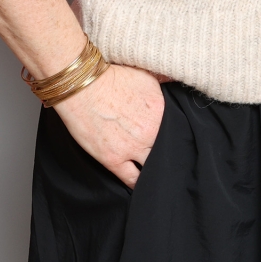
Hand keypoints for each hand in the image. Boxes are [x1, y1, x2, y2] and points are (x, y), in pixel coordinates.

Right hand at [52, 63, 165, 187]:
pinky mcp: (113, 159)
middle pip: (167, 149)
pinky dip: (138, 183)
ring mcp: (133, 147)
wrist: (82, 86)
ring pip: (152, 166)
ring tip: (157, 173)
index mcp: (162, 111)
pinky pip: (132, 179)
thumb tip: (175, 86)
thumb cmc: (111, 77)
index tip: (175, 140)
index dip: (176, 136)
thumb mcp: (146, 76)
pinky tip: (142, 185)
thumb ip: (164, 87)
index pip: (178, 130)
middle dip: (168, 153)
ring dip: (154, 169)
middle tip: (168, 158)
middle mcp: (152, 131)